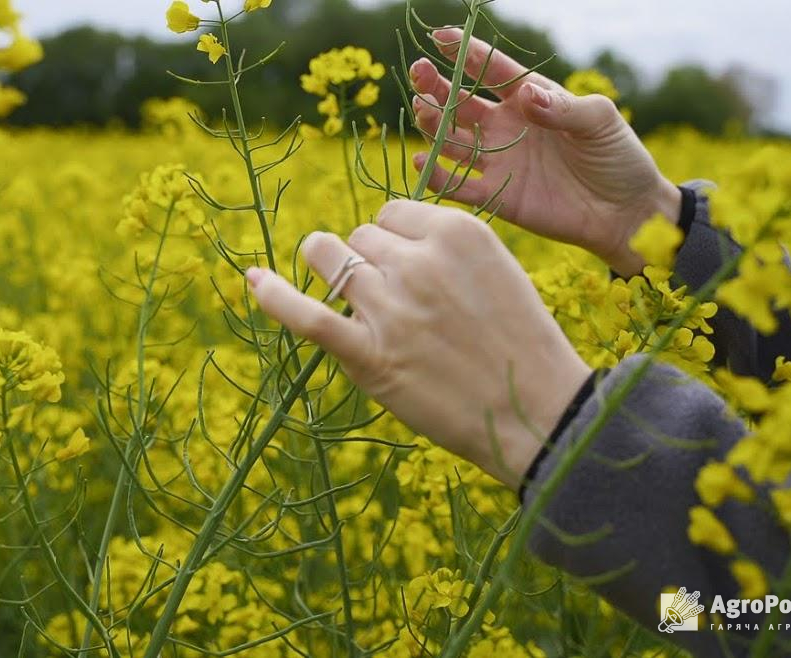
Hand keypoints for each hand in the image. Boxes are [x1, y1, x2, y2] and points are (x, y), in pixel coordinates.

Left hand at [246, 200, 590, 489]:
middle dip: (369, 262)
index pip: (392, 214)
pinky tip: (253, 282)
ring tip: (356, 302)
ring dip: (335, 274)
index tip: (412, 271)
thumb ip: (442, 249)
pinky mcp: (369, 355)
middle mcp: (419, 261)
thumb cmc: (521, 345)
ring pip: (331, 259)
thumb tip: (381, 239)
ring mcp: (390, 307)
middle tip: (399, 304)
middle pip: (359, 236)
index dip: (394, 242)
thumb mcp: (496, 272)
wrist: (538, 414)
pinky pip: (305, 314)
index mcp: (457, 233)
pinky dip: (273, 296)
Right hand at [411, 28, 681, 276]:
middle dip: (436, 86)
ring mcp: (498, 161)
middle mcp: (505, 127)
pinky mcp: (496, 196)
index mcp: (530, 99)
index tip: (441, 37)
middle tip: (419, 73)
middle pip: (460, 102)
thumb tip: (527, 94)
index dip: (466, 53)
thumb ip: (565, 107)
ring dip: (432, 124)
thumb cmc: (618, 157)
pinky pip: (458, 185)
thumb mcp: (601, 121)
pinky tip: (422, 159)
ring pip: (452, 139)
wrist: (626, 212)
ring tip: (421, 109)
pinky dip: (437, 175)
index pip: (491, 70)